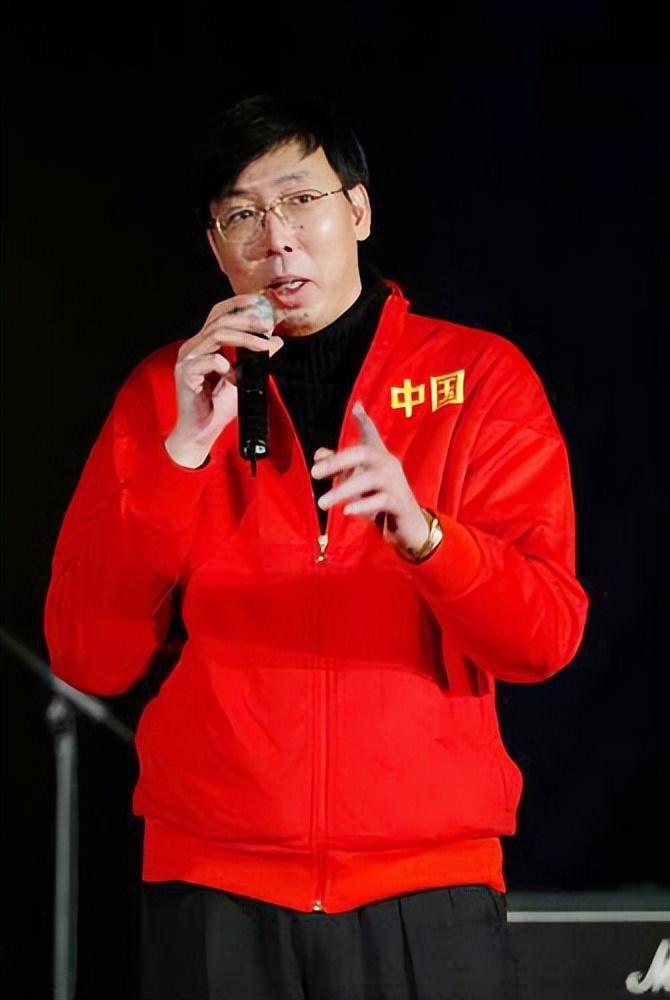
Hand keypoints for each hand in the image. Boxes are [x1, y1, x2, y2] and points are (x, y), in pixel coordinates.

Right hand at [165, 294, 283, 467]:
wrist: (201, 431)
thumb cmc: (218, 405)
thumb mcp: (244, 378)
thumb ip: (257, 360)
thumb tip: (277, 341)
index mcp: (204, 344)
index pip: (219, 314)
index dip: (238, 304)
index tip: (259, 301)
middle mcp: (193, 347)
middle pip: (219, 321)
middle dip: (246, 321)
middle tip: (267, 326)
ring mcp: (187, 359)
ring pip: (215, 336)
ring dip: (243, 339)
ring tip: (263, 347)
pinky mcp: (185, 374)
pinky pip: (207, 360)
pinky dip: (224, 365)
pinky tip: (234, 377)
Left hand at [311, 402, 429, 554]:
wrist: (409, 524)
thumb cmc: (380, 498)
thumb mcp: (358, 480)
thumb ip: (340, 467)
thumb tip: (318, 455)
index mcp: (378, 456)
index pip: (371, 434)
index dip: (364, 421)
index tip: (356, 407)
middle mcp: (388, 464)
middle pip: (364, 452)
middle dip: (338, 460)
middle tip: (314, 473)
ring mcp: (395, 482)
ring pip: (369, 478)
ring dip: (343, 489)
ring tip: (322, 502)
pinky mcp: (399, 502)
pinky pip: (380, 500)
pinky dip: (362, 505)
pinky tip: (346, 510)